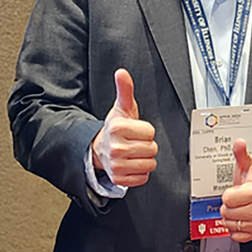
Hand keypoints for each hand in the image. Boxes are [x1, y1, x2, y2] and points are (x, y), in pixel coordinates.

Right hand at [91, 69, 157, 186]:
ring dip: (145, 159)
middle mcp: (115, 148)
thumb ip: (125, 89)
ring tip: (133, 152)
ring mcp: (116, 165)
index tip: (135, 129)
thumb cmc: (116, 128)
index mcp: (117, 128)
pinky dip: (140, 172)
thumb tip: (122, 73)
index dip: (146, 130)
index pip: (150, 132)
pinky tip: (131, 164)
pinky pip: (143, 177)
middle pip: (152, 148)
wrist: (100, 148)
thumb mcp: (122, 107)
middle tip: (134, 141)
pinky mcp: (119, 179)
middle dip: (146, 144)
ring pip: (150, 164)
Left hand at [220, 139, 251, 241]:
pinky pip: (235, 235)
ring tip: (239, 208)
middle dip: (229, 206)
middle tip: (237, 200)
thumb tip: (239, 142)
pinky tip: (242, 218)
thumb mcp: (247, 166)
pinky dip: (236, 228)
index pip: (227, 199)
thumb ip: (241, 154)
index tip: (236, 190)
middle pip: (227, 213)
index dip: (229, 194)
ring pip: (229, 224)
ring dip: (231, 217)